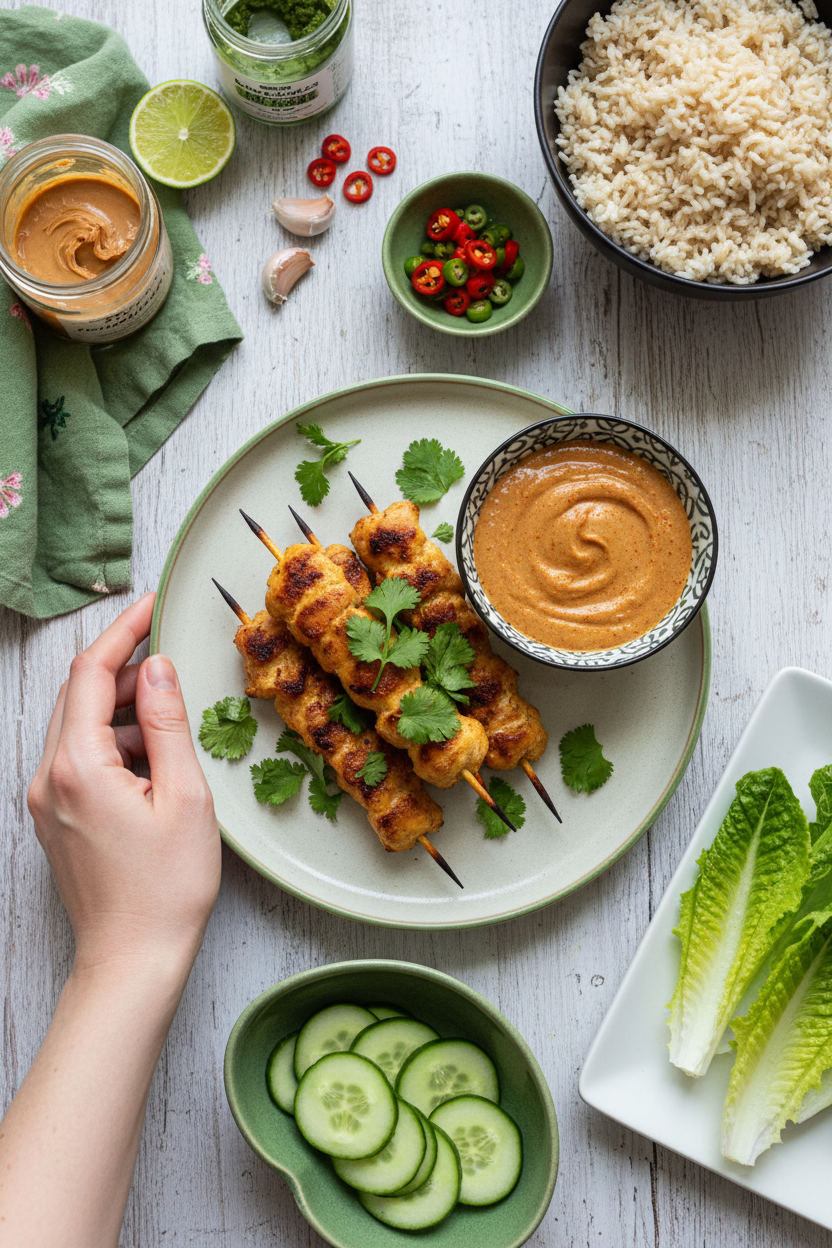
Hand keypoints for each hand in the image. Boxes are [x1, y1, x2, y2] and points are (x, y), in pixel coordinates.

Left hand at [27, 592, 220, 980]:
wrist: (132, 959)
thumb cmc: (166, 888)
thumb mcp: (185, 796)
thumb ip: (168, 723)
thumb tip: (158, 667)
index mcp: (78, 766)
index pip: (92, 673)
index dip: (123, 631)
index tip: (152, 606)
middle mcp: (48, 777)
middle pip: (79, 694)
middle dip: (124, 667)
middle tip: (171, 657)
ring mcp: (46, 800)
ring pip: (79, 725)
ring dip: (122, 709)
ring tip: (173, 723)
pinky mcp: (55, 818)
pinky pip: (78, 758)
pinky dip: (114, 743)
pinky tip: (154, 762)